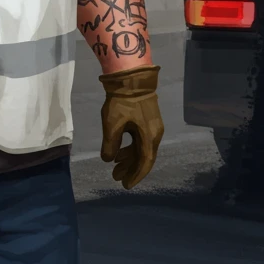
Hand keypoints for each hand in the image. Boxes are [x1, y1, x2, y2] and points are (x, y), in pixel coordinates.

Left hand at [99, 65, 162, 188]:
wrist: (131, 78)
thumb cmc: (122, 102)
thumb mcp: (112, 124)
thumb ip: (111, 145)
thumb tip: (108, 159)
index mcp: (149, 136)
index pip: (145, 162)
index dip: (136, 175)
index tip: (126, 185)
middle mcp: (154, 134)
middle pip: (144, 157)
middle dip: (130, 169)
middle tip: (116, 178)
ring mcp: (152, 126)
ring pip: (141, 148)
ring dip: (129, 159)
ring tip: (114, 167)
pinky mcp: (147, 120)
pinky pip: (139, 140)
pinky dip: (129, 148)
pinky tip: (118, 151)